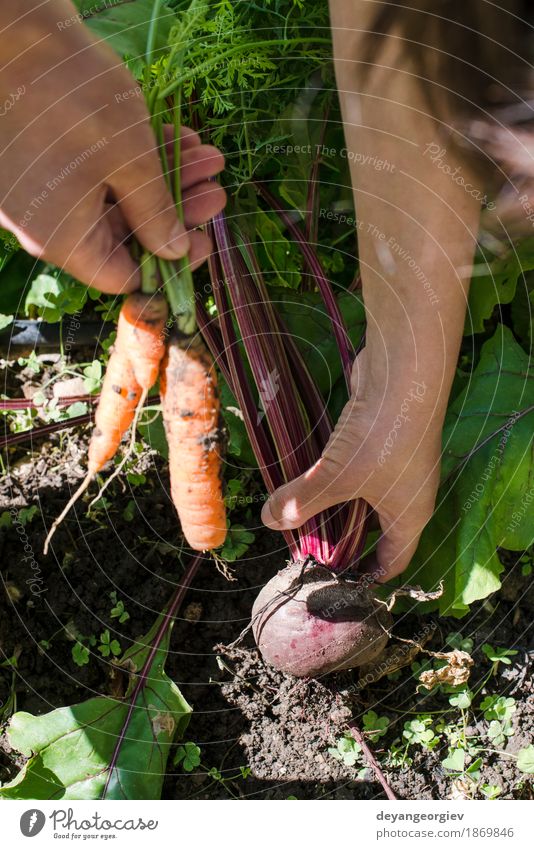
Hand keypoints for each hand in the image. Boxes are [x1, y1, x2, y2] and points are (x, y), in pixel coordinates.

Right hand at [0, 1, 224, 292]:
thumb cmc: (70, 97)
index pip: (121, 275)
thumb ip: (156, 213)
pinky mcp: (47, 156)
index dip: (168, 263)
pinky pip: (99, 170)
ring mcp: (44, 188)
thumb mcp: (130, 160)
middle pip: (124, 233)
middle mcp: (47, 222)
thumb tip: (174, 252)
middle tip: (217, 191)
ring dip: (166, 178)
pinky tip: (179, 139)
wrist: (13, 25)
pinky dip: (138, 158)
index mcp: (62, 238)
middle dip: (177, 210)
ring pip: (117, 197)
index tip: (204, 239)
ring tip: (208, 158)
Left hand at [262, 349, 442, 580]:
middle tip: (305, 550)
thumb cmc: (383, 438)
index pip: (393, 562)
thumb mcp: (340, 477)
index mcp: (410, 517)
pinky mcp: (379, 439)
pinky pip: (356, 470)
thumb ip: (304, 500)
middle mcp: (406, 495)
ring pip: (362, 497)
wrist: (404, 371)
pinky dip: (334, 477)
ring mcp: (394, 465)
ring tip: (299, 516)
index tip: (335, 583)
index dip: (368, 578)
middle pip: (375, 531)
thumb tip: (270, 521)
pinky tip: (308, 478)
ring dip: (334, 506)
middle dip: (342, 541)